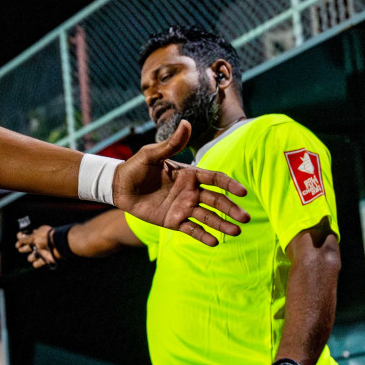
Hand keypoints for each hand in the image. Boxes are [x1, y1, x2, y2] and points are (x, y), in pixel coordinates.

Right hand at [16, 226, 58, 267]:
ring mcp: (44, 251)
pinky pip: (40, 262)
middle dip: (25, 248)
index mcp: (37, 235)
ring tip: (30, 258)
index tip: (18, 245)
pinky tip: (34, 264)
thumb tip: (19, 239)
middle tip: (20, 249)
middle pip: (30, 247)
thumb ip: (25, 238)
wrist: (60, 243)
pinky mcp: (48, 258)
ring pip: (34, 255)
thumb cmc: (46, 237)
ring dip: (31, 257)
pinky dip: (37, 264)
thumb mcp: (34, 236)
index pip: (27, 237)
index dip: (21, 241)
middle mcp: (40, 242)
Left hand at [112, 120, 250, 245]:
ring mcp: (183, 207)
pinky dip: (202, 236)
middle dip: (231, 209)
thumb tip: (186, 123)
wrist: (118, 187)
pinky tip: (214, 242)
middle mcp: (191, 192)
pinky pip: (191, 229)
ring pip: (207, 217)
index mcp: (189, 175)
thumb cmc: (135, 167)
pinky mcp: (174, 221)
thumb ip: (171, 144)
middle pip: (216, 201)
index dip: (229, 185)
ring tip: (235, 232)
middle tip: (245, 218)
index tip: (242, 192)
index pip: (215, 179)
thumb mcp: (151, 154)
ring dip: (222, 224)